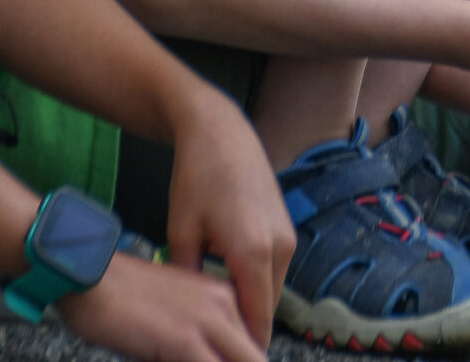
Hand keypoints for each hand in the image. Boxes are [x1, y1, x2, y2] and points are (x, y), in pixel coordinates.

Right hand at [61, 252, 265, 361]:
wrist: (90, 276)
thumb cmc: (121, 296)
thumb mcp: (173, 312)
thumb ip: (196, 337)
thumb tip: (204, 353)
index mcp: (223, 295)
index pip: (251, 346)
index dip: (238, 359)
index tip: (214, 356)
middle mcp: (224, 305)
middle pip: (255, 357)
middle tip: (204, 360)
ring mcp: (209, 322)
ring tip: (184, 359)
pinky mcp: (186, 341)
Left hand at [162, 91, 294, 346]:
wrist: (220, 131)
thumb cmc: (196, 178)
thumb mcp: (180, 234)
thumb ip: (190, 283)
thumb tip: (188, 319)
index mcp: (254, 253)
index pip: (256, 321)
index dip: (242, 348)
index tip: (225, 360)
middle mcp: (280, 248)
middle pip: (266, 309)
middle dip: (244, 330)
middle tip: (215, 345)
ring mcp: (288, 236)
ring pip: (270, 290)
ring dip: (250, 306)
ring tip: (218, 320)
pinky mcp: (286, 228)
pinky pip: (272, 270)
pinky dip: (254, 283)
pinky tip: (227, 286)